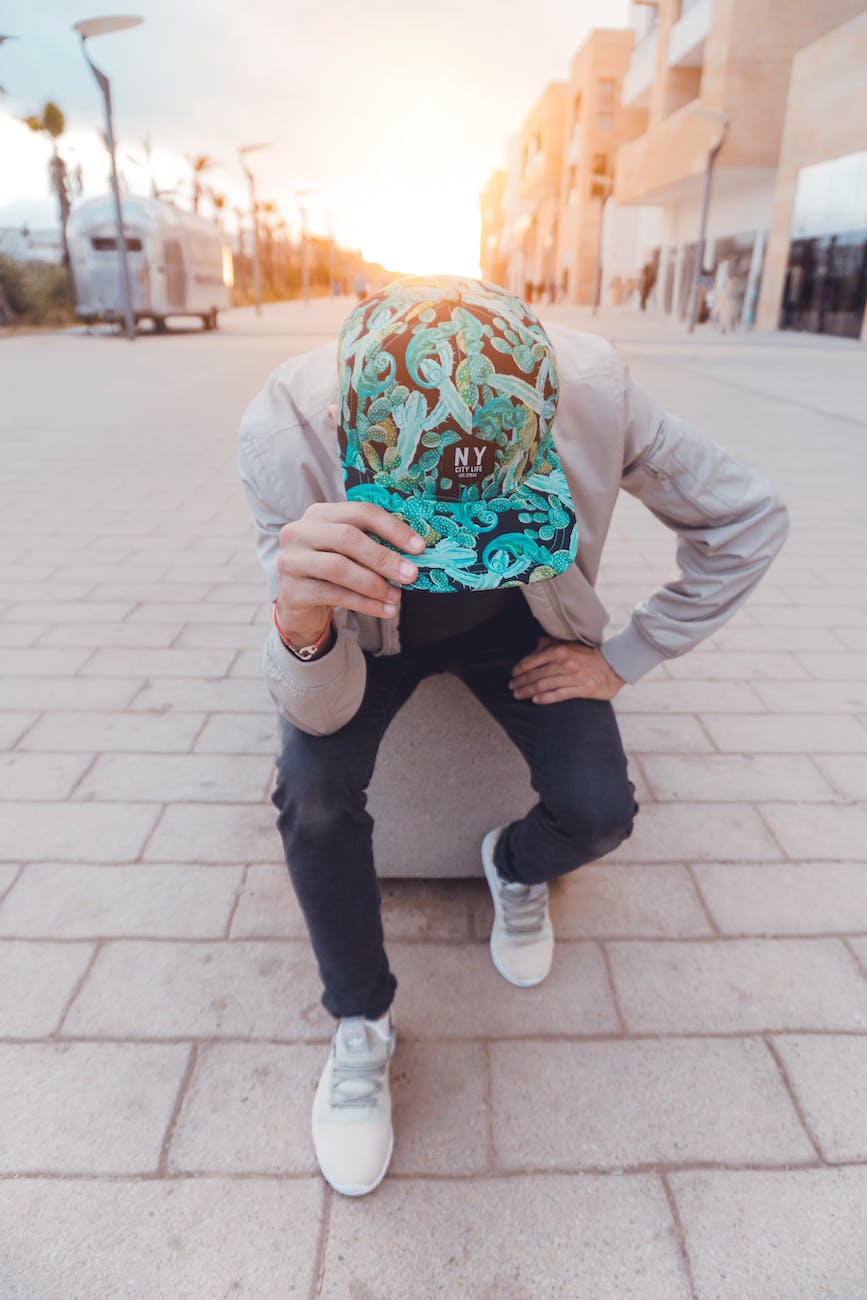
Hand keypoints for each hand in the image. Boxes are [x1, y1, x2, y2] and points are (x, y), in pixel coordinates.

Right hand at [275, 502, 424, 645]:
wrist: (299, 604)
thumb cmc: (331, 573)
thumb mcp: (349, 554)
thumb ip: (373, 546)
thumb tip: (414, 554)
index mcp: (319, 514)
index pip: (360, 512)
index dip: (392, 528)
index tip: (418, 547)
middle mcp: (299, 532)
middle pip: (347, 538)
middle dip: (384, 558)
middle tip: (410, 575)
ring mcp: (290, 560)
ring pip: (339, 568)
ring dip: (374, 584)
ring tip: (397, 597)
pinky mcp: (290, 590)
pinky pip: (333, 595)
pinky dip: (364, 604)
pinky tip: (384, 610)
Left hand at [509, 636, 624, 703]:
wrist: (614, 665)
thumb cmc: (589, 655)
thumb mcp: (570, 644)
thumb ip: (551, 643)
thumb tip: (535, 644)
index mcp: (560, 650)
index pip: (532, 660)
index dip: (519, 668)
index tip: (513, 674)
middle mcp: (565, 663)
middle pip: (535, 675)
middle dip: (520, 681)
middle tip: (511, 686)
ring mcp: (573, 677)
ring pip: (544, 685)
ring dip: (528, 691)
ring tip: (518, 695)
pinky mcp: (581, 689)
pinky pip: (559, 695)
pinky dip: (545, 698)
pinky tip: (535, 700)